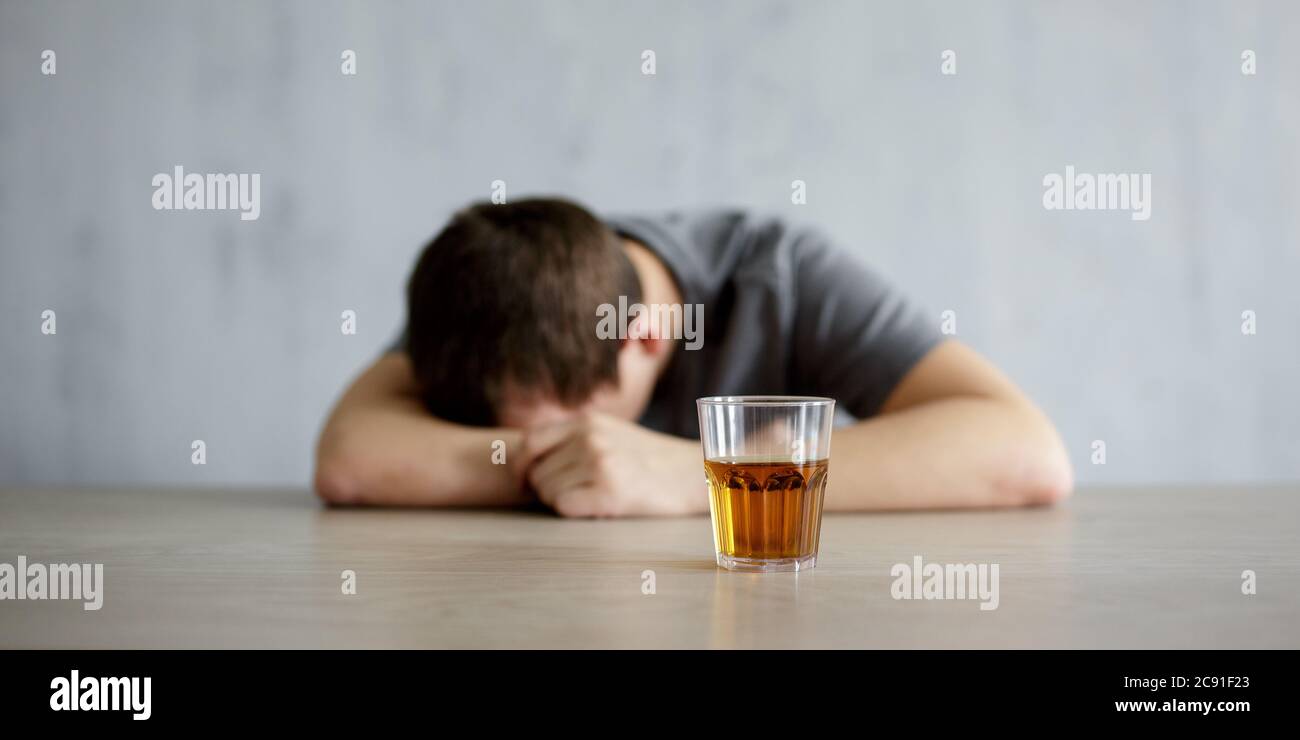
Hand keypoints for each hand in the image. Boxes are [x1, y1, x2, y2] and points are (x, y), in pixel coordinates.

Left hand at [519, 412, 707, 517]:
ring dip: (561, 501)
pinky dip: (574, 512)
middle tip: (571, 495)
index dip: (521, 465)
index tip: (526, 481)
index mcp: (588, 422)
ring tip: (592, 498)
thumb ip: (575, 438)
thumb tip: (528, 458)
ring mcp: (600, 463)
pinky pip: (563, 506)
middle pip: (536, 471)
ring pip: (547, 491)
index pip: (530, 441)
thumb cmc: (650, 461)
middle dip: (545, 488)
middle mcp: (590, 438)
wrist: (692, 475)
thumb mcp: (612, 433)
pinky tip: (597, 507)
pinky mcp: (609, 491)